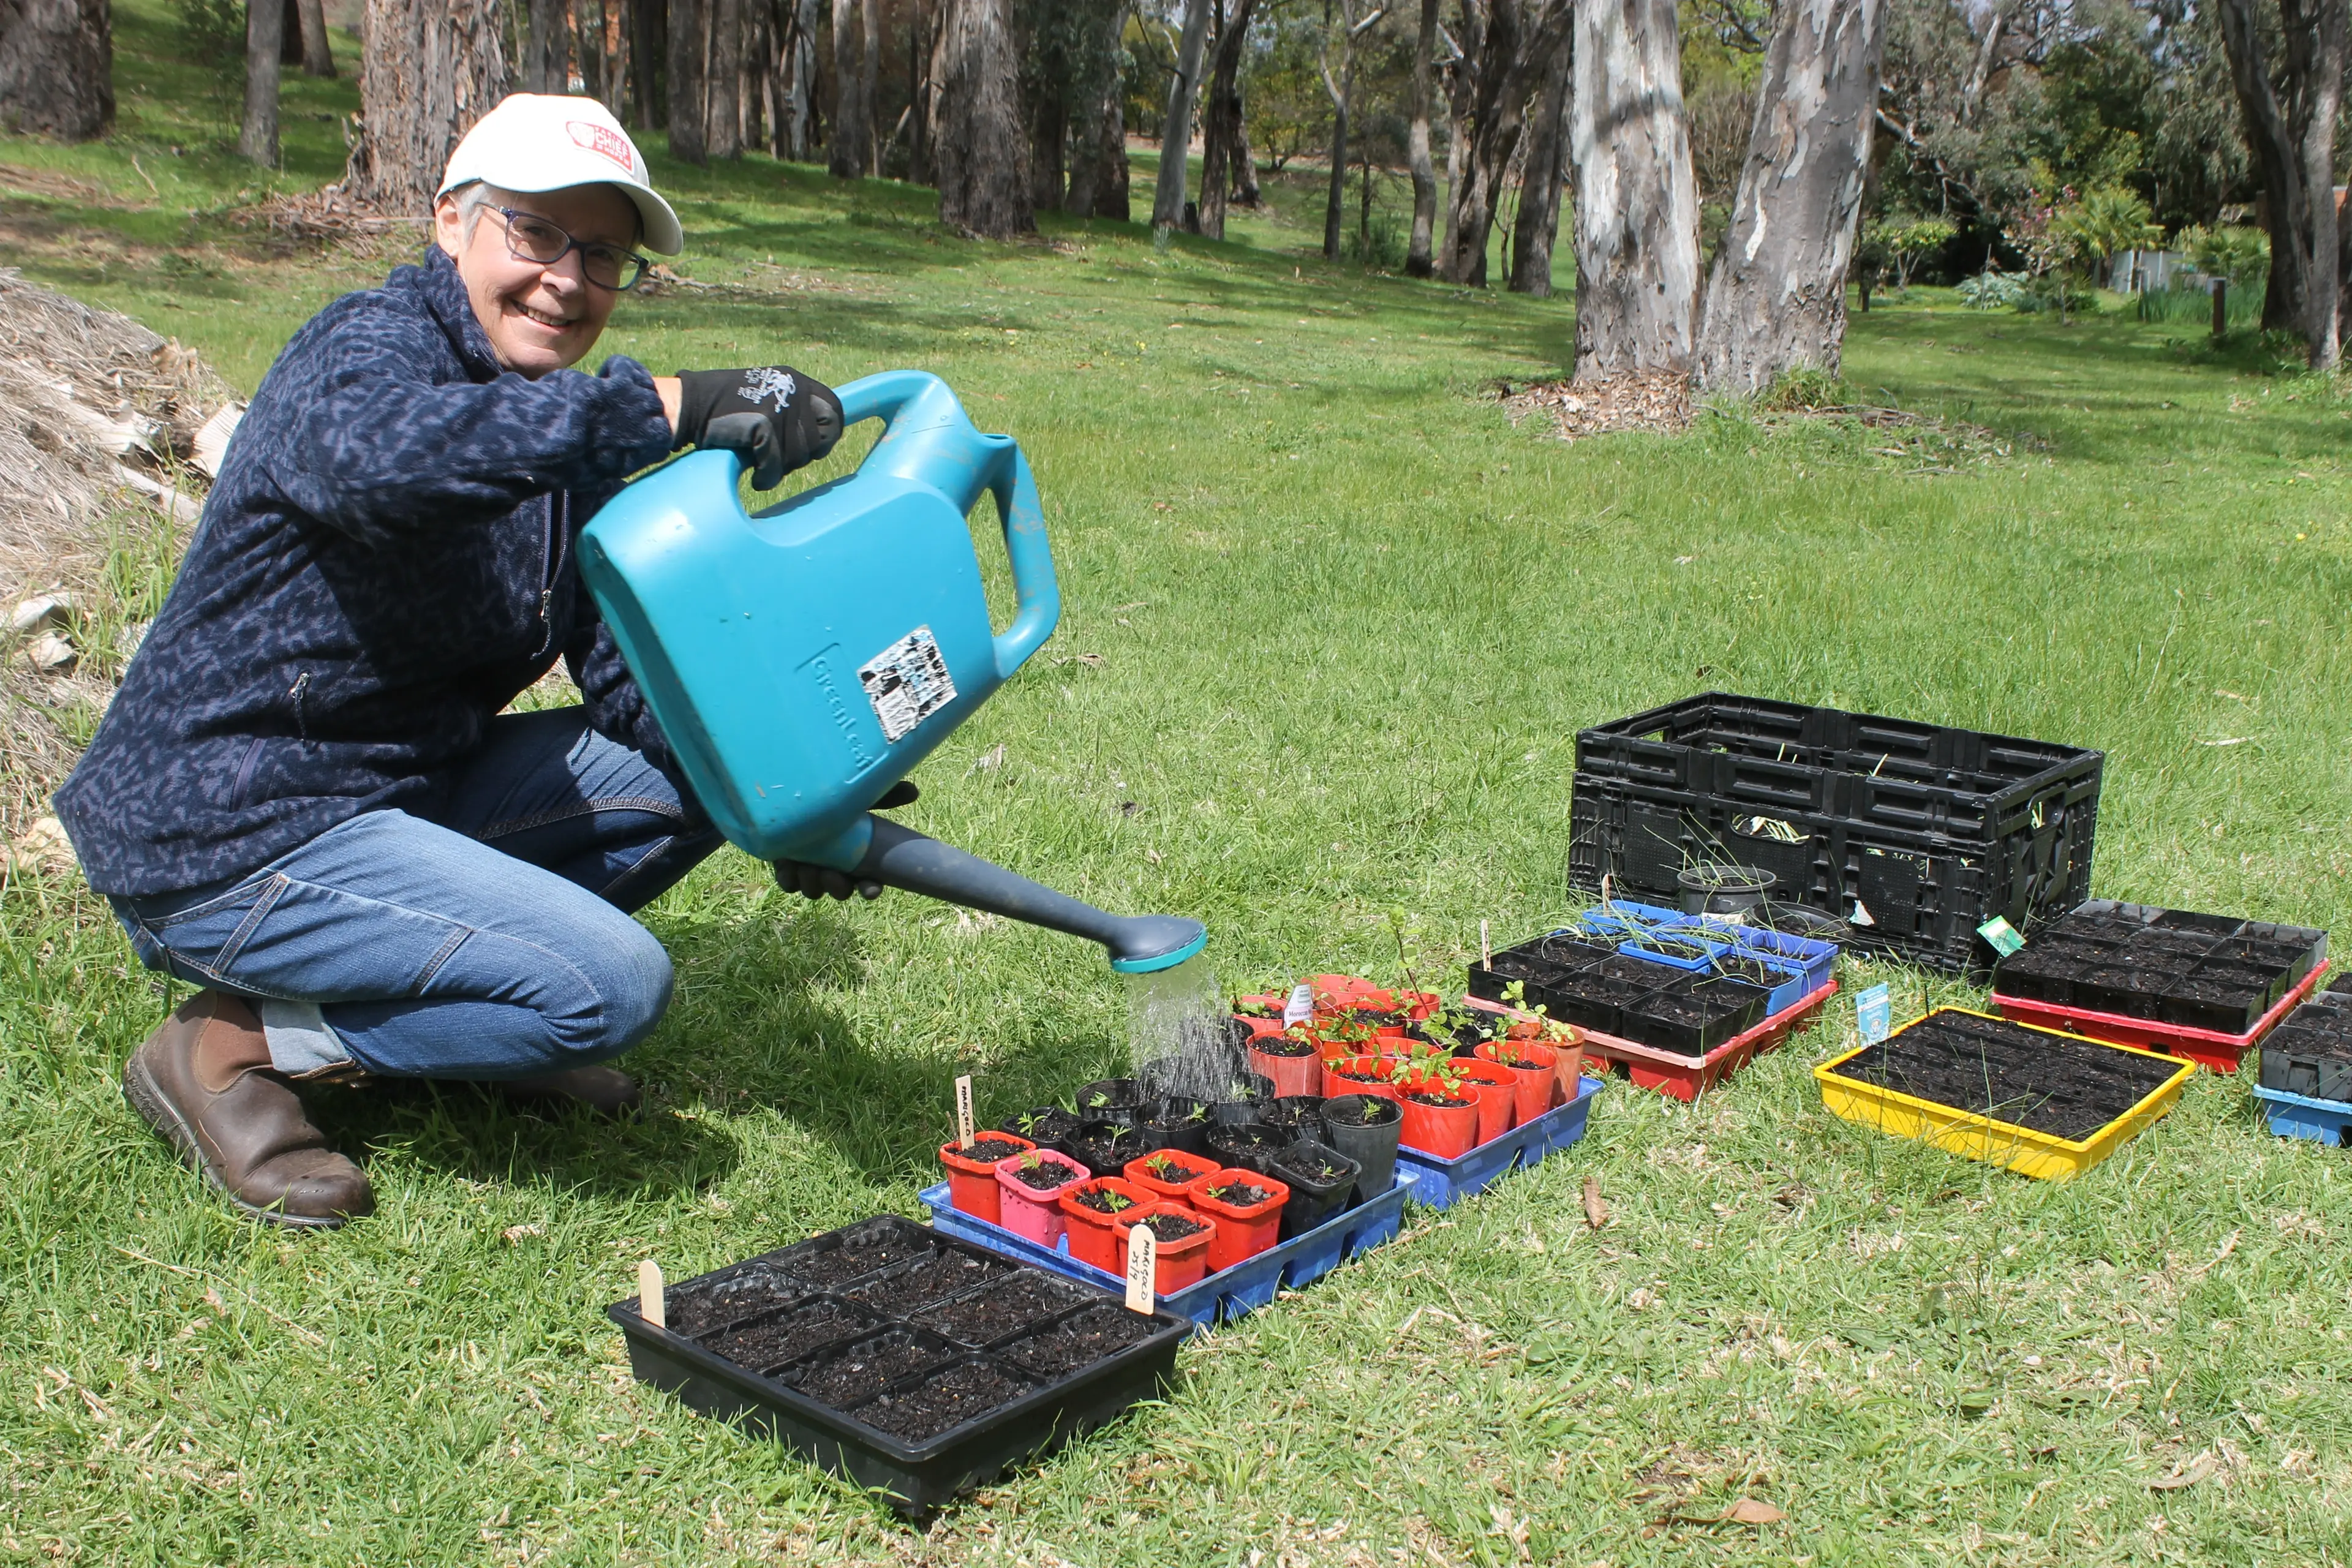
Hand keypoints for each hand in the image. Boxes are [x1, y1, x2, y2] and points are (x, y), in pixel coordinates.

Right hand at [672, 366, 842, 487]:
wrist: (689, 405)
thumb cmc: (726, 408)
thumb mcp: (768, 395)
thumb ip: (794, 410)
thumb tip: (824, 439)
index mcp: (795, 380)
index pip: (834, 410)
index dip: (829, 435)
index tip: (816, 449)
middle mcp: (791, 389)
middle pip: (818, 440)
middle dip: (799, 457)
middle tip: (777, 459)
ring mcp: (778, 406)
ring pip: (798, 457)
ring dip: (779, 469)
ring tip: (760, 463)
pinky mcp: (762, 424)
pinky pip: (775, 466)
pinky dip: (766, 478)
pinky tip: (754, 476)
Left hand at [770, 781, 918, 899]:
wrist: (786, 789)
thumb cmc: (827, 795)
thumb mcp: (857, 795)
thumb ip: (883, 795)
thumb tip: (913, 792)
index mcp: (855, 855)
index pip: (869, 883)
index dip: (870, 889)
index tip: (870, 889)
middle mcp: (834, 866)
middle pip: (841, 890)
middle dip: (838, 887)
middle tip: (832, 874)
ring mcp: (809, 868)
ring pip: (814, 890)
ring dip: (814, 884)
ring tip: (808, 866)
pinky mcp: (786, 866)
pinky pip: (788, 884)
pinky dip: (789, 878)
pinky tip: (789, 864)